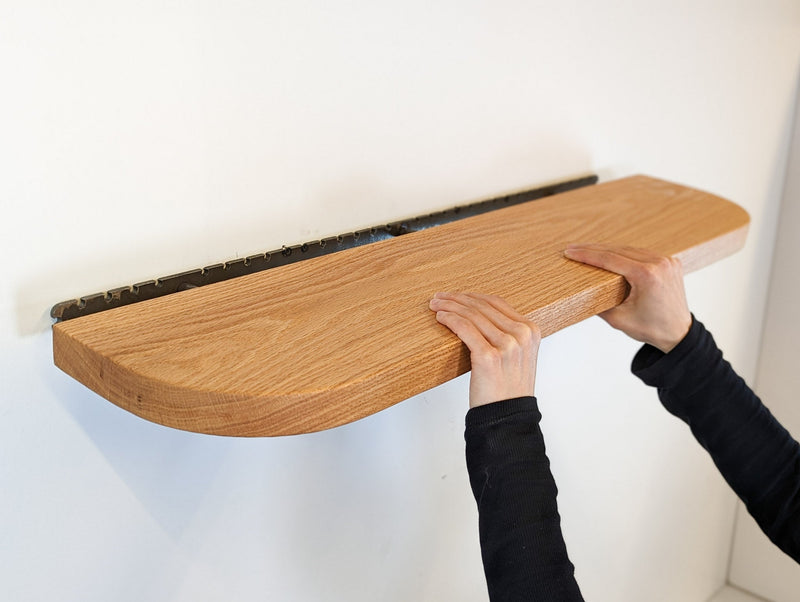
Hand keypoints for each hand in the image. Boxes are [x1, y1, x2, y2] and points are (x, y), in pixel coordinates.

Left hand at [429, 292, 540, 407]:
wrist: (507, 418)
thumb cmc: (507, 390)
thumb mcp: (518, 356)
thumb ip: (507, 334)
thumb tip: (478, 314)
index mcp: (531, 331)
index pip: (497, 303)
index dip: (472, 296)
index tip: (456, 296)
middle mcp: (522, 335)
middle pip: (482, 306)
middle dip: (457, 299)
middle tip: (439, 297)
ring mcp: (507, 345)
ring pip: (472, 315)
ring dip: (449, 307)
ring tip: (436, 306)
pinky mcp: (489, 357)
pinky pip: (465, 329)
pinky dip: (450, 320)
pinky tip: (441, 318)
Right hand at [563, 244, 691, 352]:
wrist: (679, 333)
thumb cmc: (653, 328)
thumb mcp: (618, 320)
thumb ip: (598, 305)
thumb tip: (580, 293)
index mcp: (647, 275)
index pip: (610, 259)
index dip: (587, 255)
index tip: (571, 252)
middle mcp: (659, 263)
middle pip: (618, 250)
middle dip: (594, 249)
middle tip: (573, 249)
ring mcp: (667, 260)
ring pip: (630, 249)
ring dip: (608, 250)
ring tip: (588, 250)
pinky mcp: (670, 262)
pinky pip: (642, 253)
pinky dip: (625, 253)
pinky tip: (611, 254)